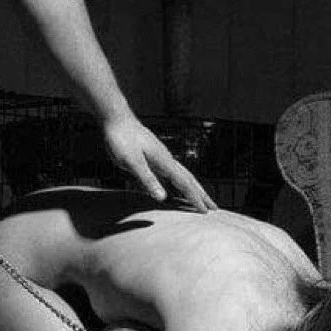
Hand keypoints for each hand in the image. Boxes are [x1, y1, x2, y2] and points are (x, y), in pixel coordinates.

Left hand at [102, 114, 217, 212]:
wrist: (116, 118)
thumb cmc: (121, 139)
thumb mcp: (132, 162)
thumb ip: (147, 179)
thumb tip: (162, 198)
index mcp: (164, 162)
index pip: (184, 184)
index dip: (195, 199)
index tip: (205, 212)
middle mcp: (167, 159)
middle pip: (189, 180)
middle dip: (202, 195)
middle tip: (214, 208)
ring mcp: (161, 157)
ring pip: (182, 176)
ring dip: (193, 188)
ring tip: (201, 199)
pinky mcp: (154, 157)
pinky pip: (172, 173)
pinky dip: (180, 183)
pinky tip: (177, 186)